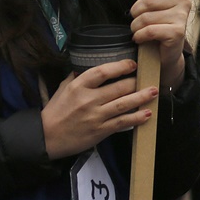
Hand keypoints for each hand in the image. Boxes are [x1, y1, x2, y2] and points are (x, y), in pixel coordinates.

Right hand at [40, 60, 154, 158]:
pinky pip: (121, 122)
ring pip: (124, 104)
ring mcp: (95, 116)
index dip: (120, 66)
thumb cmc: (55, 111)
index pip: (103, 72)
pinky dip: (136, 118)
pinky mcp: (99, 131)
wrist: (45, 138)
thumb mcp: (63, 88)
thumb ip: (78, 75)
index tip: (133, 64)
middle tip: (150, 77)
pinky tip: (147, 113)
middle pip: (119, 87)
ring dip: (142, 97)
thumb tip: (91, 62)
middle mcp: (88, 100)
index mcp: (78, 86)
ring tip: (154, 91)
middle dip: (137, 82)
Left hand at [131, 0, 189, 88]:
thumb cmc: (156, 23)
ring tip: (139, 31)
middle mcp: (184, 0)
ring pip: (145, 17)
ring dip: (135, 27)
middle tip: (136, 20)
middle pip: (147, 0)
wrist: (164, 54)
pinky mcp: (177, 33)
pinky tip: (141, 39)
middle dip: (135, 13)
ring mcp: (182, 16)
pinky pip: (149, 30)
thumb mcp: (151, 0)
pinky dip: (139, 37)